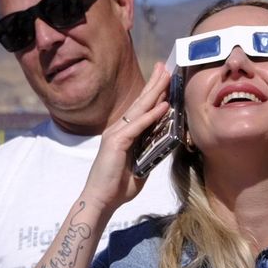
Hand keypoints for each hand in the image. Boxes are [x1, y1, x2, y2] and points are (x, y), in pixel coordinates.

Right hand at [82, 62, 171, 211]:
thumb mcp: (141, 165)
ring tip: (166, 77)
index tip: (164, 78)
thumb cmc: (118, 186)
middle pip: (139, 102)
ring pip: (139, 109)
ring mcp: (115, 134)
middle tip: (165, 67)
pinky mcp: (116, 142)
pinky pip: (138, 126)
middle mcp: (117, 129)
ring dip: (154, 92)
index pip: (140, 108)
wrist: (101, 200)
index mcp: (122, 133)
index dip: (152, 93)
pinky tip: (163, 105)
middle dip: (154, 84)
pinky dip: (151, 115)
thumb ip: (150, 151)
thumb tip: (165, 142)